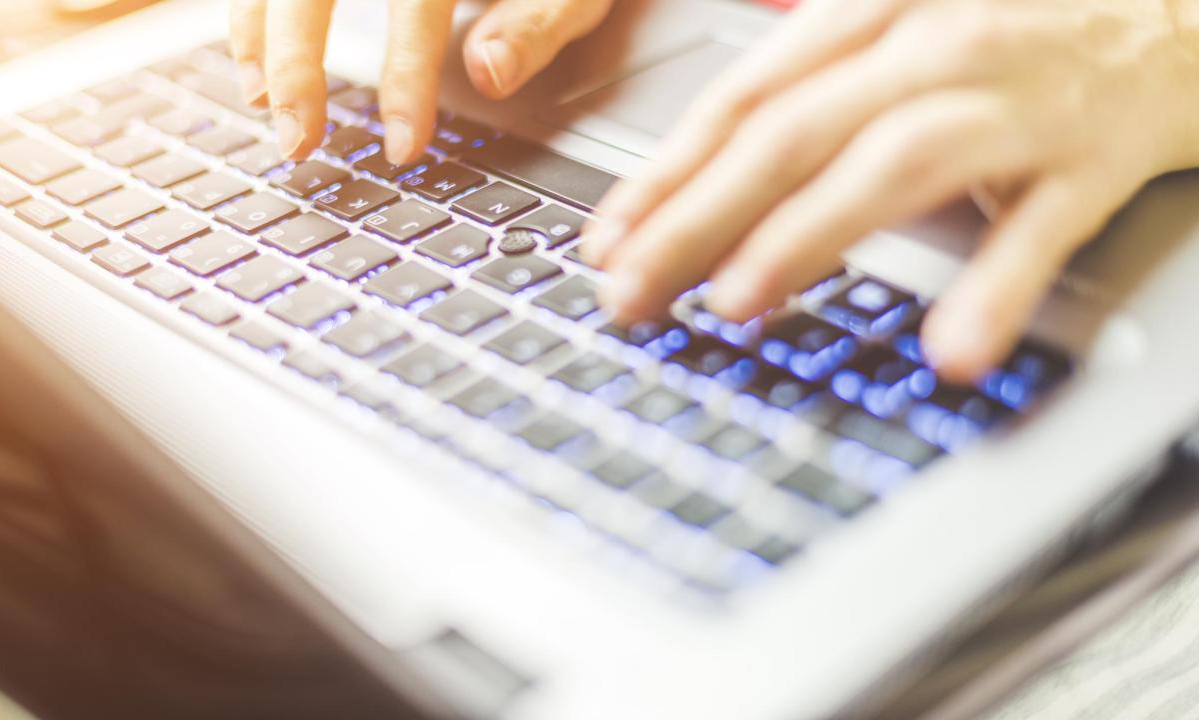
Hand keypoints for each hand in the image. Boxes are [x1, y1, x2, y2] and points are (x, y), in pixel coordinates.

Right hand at [230, 0, 614, 162]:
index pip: (417, 1)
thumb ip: (535, 23)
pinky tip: (252, 57)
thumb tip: (488, 74)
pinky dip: (250, 10)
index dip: (406, 77)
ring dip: (258, 35)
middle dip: (299, 65)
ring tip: (264, 104)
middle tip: (299, 144)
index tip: (402, 147)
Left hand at [583, 0, 1198, 381]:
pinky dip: (993, 288)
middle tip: (630, 292)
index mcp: (876, 15)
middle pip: (791, 133)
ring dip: (807, 234)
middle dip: (697, 217)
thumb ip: (817, 85)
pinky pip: (1039, 228)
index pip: (744, 98)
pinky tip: (949, 349)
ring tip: (737, 303)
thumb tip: (705, 166)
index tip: (606, 243)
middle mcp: (934, 46)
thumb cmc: (1024, 27)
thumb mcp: (906, 29)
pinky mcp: (1093, 156)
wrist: (1177, 7)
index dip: (666, 174)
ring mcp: (1013, 99)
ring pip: (891, 163)